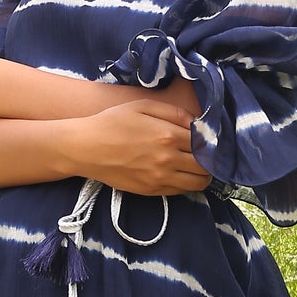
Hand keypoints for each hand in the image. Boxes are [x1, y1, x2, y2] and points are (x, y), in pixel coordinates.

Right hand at [79, 98, 210, 195]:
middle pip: (206, 166)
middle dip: (210, 161)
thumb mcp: (143, 105)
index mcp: (168, 134)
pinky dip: (186, 184)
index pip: (205, 143)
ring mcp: (159, 177)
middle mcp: (167, 159)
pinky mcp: (150, 190)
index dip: (211, 143)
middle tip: (206, 155)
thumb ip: (174, 112)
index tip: (209, 141)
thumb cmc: (112, 122)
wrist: (85, 148)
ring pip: (197, 183)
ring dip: (202, 176)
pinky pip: (180, 191)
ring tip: (195, 166)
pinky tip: (179, 173)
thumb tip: (198, 123)